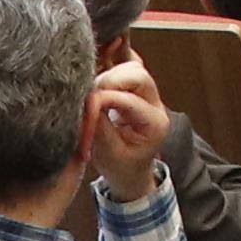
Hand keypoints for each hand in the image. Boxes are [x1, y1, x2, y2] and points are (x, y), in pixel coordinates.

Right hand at [82, 64, 171, 194]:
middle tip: (89, 97)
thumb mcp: (108, 154)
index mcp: (154, 124)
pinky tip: (97, 85)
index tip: (84, 110)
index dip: (102, 100)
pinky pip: (124, 69)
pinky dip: (109, 73)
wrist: (130, 173)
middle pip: (137, 74)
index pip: (129, 100)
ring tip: (92, 95)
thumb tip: (87, 101)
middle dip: (109, 81)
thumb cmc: (121, 168)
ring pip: (131, 67)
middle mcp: (155, 105)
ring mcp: (148, 95)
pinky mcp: (136, 90)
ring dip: (108, 77)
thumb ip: (99, 126)